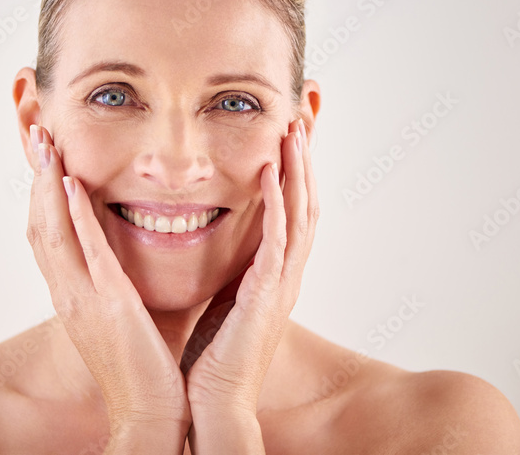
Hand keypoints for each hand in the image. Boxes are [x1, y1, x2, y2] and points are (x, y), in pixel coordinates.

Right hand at [26, 125, 190, 447]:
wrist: (149, 412)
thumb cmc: (147, 365)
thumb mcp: (129, 313)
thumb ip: (126, 280)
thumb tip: (140, 248)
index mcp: (74, 295)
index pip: (48, 234)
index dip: (42, 193)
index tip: (44, 156)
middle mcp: (69, 293)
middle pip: (39, 223)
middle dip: (37, 177)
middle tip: (36, 134)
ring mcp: (82, 298)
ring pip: (53, 230)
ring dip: (48, 184)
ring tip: (45, 144)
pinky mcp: (106, 305)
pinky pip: (86, 252)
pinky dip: (76, 215)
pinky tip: (73, 184)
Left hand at [180, 118, 318, 422]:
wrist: (214, 402)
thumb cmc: (213, 357)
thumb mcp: (224, 299)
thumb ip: (231, 268)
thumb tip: (218, 243)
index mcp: (275, 274)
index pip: (293, 211)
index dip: (296, 172)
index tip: (290, 135)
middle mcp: (286, 274)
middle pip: (306, 202)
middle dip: (306, 159)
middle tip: (303, 118)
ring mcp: (281, 283)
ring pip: (300, 213)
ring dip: (298, 170)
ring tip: (294, 130)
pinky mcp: (267, 294)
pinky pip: (277, 239)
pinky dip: (277, 203)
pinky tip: (270, 172)